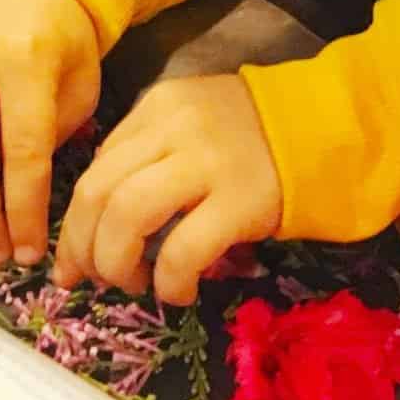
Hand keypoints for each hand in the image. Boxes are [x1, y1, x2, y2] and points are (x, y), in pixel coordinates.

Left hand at [52, 74, 281, 305]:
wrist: (324, 128)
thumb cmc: (253, 134)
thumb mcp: (192, 122)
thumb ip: (149, 152)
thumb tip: (100, 215)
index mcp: (158, 107)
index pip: (96, 167)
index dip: (75, 222)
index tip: (76, 258)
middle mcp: (175, 128)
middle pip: (97, 192)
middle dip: (82, 247)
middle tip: (93, 280)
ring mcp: (208, 162)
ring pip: (126, 216)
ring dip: (115, 263)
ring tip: (133, 284)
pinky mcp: (240, 200)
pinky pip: (182, 251)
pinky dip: (168, 282)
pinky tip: (178, 292)